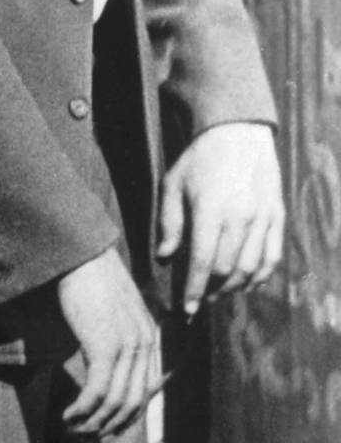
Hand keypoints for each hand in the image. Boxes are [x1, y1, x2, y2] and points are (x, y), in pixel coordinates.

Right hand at [56, 246, 162, 435]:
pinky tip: (68, 415)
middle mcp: (144, 345)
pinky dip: (84, 409)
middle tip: (83, 439)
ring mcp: (127, 346)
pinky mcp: (105, 346)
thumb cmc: (87, 277)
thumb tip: (100, 355)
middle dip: (108, 427)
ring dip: (92, 423)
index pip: (146, 392)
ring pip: (116, 402)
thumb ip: (113, 331)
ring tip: (70, 430)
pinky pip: (98, 391)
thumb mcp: (108, 309)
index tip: (102, 428)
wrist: (79, 254)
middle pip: (133, 403)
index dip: (126, 416)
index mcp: (148, 338)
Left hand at [155, 122, 284, 315]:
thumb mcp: (172, 185)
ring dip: (235, 288)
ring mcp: (264, 217)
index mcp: (211, 210)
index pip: (203, 262)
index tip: (187, 309)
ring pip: (252, 268)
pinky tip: (246, 284)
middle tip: (199, 299)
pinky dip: (260, 276)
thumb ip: (169, 224)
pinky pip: (273, 256)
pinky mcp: (277, 216)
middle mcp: (241, 216)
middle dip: (212, 291)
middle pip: (228, 270)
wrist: (238, 133)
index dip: (194, 290)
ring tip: (218, 294)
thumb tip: (165, 258)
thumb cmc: (198, 160)